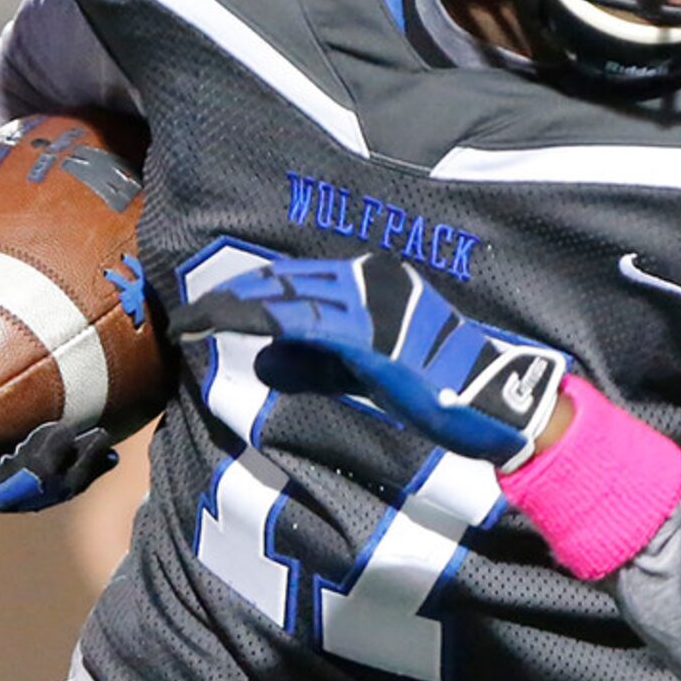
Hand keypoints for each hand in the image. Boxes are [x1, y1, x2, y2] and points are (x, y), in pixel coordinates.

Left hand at [171, 251, 566, 467]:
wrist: (491, 401)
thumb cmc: (440, 389)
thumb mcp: (369, 371)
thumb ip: (320, 362)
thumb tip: (267, 359)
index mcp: (377, 281)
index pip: (301, 280)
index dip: (252, 292)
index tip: (211, 308)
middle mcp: (373, 279)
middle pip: (287, 281)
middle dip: (234, 297)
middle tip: (188, 314)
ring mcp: (373, 302)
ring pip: (287, 296)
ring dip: (235, 307)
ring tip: (193, 321)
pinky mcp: (371, 331)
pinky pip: (301, 321)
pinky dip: (257, 321)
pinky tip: (224, 327)